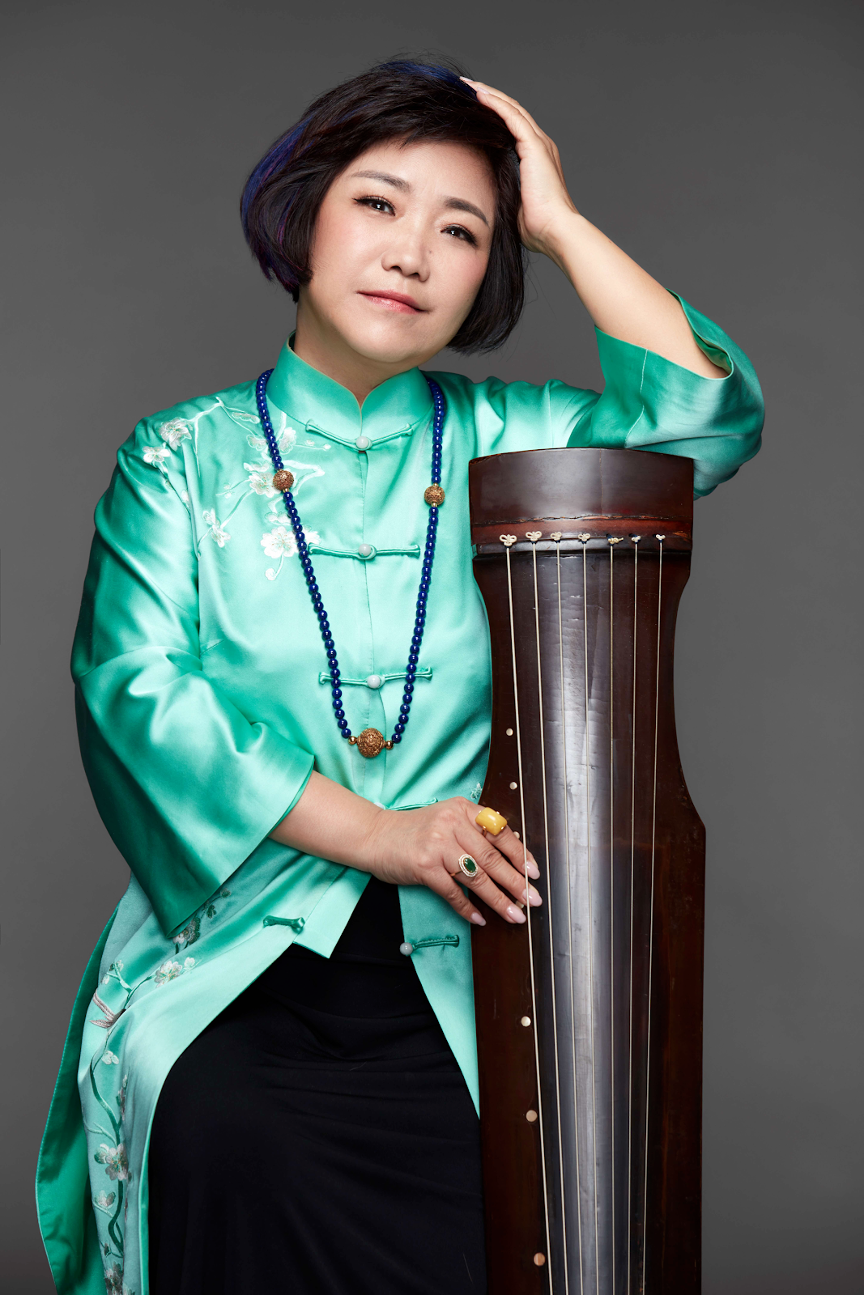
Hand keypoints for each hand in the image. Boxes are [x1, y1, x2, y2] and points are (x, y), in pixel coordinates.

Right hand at [365, 797, 541, 925]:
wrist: (375, 835)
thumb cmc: (415, 831)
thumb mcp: (447, 819)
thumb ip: (474, 831)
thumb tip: (511, 853)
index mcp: (463, 809)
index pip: (500, 833)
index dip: (521, 855)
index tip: (534, 873)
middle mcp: (452, 823)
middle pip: (492, 858)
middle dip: (516, 882)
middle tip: (533, 899)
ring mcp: (437, 845)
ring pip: (477, 877)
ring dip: (499, 900)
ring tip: (514, 914)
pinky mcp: (424, 866)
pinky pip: (453, 892)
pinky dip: (468, 908)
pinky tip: (480, 919)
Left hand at [462, 77, 576, 255]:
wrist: (554, 230)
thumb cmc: (537, 227)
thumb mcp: (514, 204)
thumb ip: (504, 192)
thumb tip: (486, 194)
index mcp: (536, 159)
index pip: (513, 127)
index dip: (494, 115)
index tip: (473, 109)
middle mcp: (540, 146)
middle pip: (512, 112)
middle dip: (490, 98)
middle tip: (467, 89)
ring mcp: (540, 144)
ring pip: (512, 109)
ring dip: (489, 95)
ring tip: (469, 87)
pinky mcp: (535, 146)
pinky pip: (512, 116)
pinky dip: (495, 103)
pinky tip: (479, 95)